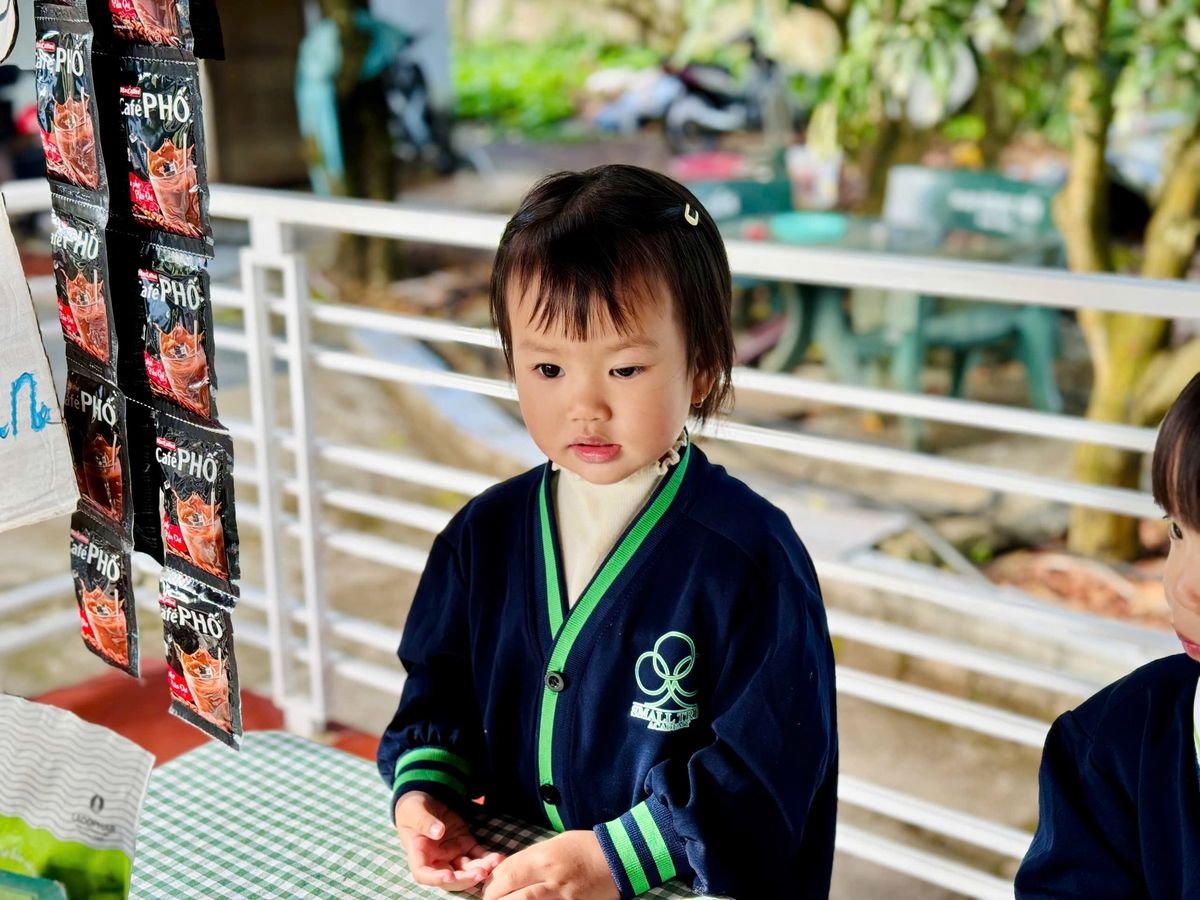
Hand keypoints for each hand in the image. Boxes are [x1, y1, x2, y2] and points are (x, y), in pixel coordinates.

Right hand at [394, 790, 504, 890]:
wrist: (426, 798)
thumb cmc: (413, 808)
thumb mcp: (414, 811)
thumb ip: (424, 822)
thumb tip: (438, 831)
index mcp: (418, 853)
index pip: (424, 874)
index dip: (436, 879)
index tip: (449, 876)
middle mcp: (436, 859)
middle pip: (450, 877)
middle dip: (465, 878)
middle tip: (481, 873)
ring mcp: (452, 853)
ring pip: (466, 868)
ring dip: (480, 869)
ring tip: (494, 862)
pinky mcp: (465, 845)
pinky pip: (477, 855)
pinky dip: (487, 858)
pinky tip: (498, 857)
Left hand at [483, 830, 618, 899]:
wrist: (617, 859)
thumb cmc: (583, 848)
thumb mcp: (552, 845)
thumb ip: (528, 859)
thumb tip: (505, 874)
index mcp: (543, 859)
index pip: (506, 875)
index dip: (492, 885)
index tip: (490, 889)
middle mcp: (550, 881)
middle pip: (510, 897)